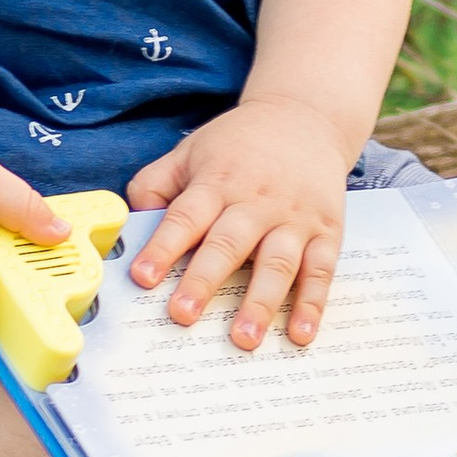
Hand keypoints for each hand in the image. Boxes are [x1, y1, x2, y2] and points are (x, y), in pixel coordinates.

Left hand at [124, 92, 357, 349]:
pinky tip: (301, 334)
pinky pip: (321, 270)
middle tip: (183, 315)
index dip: (163, 247)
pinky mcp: (326, 231)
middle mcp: (256, 201)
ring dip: (260, 302)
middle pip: (229, 243)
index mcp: (217, 182)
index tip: (143, 277)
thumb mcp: (191, 151)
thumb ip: (156, 185)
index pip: (186, 217)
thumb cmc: (239, 144)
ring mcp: (294, 218)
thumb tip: (130, 225)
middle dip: (205, 280)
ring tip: (244, 339)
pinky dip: (313, 303)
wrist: (307, 117)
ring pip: (277, 262)